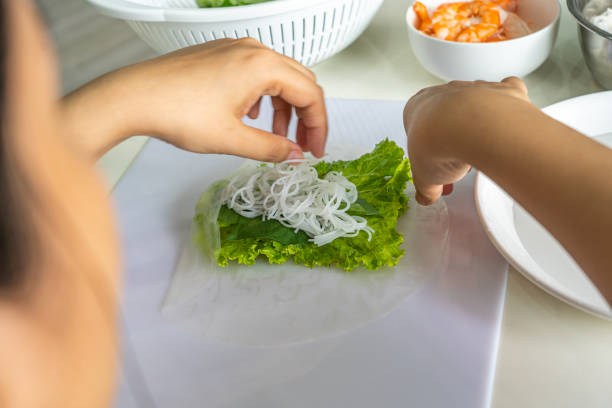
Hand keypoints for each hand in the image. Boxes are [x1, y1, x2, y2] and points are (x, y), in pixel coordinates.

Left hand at [62, 38, 326, 161]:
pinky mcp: (219, 54)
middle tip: (304, 146)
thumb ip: (270, 148)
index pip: (310, 95)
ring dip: (285, 108)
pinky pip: (255, 72)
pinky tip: (251, 117)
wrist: (133, 97)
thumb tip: (293, 155)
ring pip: (277, 77)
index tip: (315, 152)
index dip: (318, 127)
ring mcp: (234, 49)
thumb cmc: (177, 113)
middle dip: (306, 116)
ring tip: (278, 137)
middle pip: (299, 81)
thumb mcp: (231, 139)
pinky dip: (263, 96)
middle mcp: (252, 50)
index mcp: (263, 66)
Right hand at [403, 77, 528, 204]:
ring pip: (475, 107)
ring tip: (479, 154)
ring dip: (476, 129)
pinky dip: (508, 107)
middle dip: (451, 141)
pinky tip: (505, 127)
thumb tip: (426, 196)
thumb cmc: (440, 142)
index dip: (427, 153)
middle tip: (457, 165)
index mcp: (416, 108)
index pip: (418, 130)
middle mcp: (444, 93)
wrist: (472, 127)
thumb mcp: (424, 178)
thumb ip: (425, 188)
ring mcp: (473, 89)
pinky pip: (506, 94)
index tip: (433, 168)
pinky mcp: (501, 91)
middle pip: (446, 118)